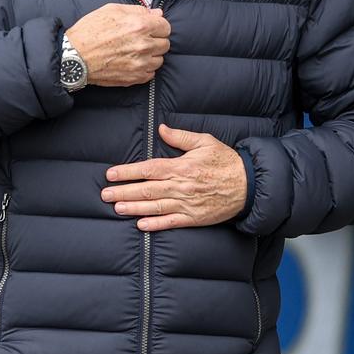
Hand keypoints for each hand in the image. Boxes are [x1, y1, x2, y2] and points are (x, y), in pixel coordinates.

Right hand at [65, 4, 169, 86]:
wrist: (74, 56)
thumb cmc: (90, 30)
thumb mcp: (112, 10)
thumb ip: (138, 10)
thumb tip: (157, 14)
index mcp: (140, 25)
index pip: (166, 27)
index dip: (157, 26)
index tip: (150, 28)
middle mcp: (144, 45)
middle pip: (165, 43)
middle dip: (155, 40)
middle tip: (140, 40)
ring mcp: (140, 64)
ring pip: (159, 59)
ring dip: (151, 55)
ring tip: (135, 52)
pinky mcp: (135, 78)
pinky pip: (151, 73)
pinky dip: (144, 68)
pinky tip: (131, 62)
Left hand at [102, 125, 247, 231]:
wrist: (248, 184)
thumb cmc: (226, 161)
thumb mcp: (205, 142)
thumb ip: (181, 136)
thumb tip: (161, 129)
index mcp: (181, 166)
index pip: (148, 169)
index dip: (127, 172)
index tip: (111, 175)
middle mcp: (181, 186)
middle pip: (146, 190)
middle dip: (123, 192)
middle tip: (105, 195)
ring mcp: (186, 203)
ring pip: (154, 206)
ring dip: (133, 208)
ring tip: (117, 208)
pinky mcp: (194, 217)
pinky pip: (171, 222)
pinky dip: (155, 224)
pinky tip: (141, 224)